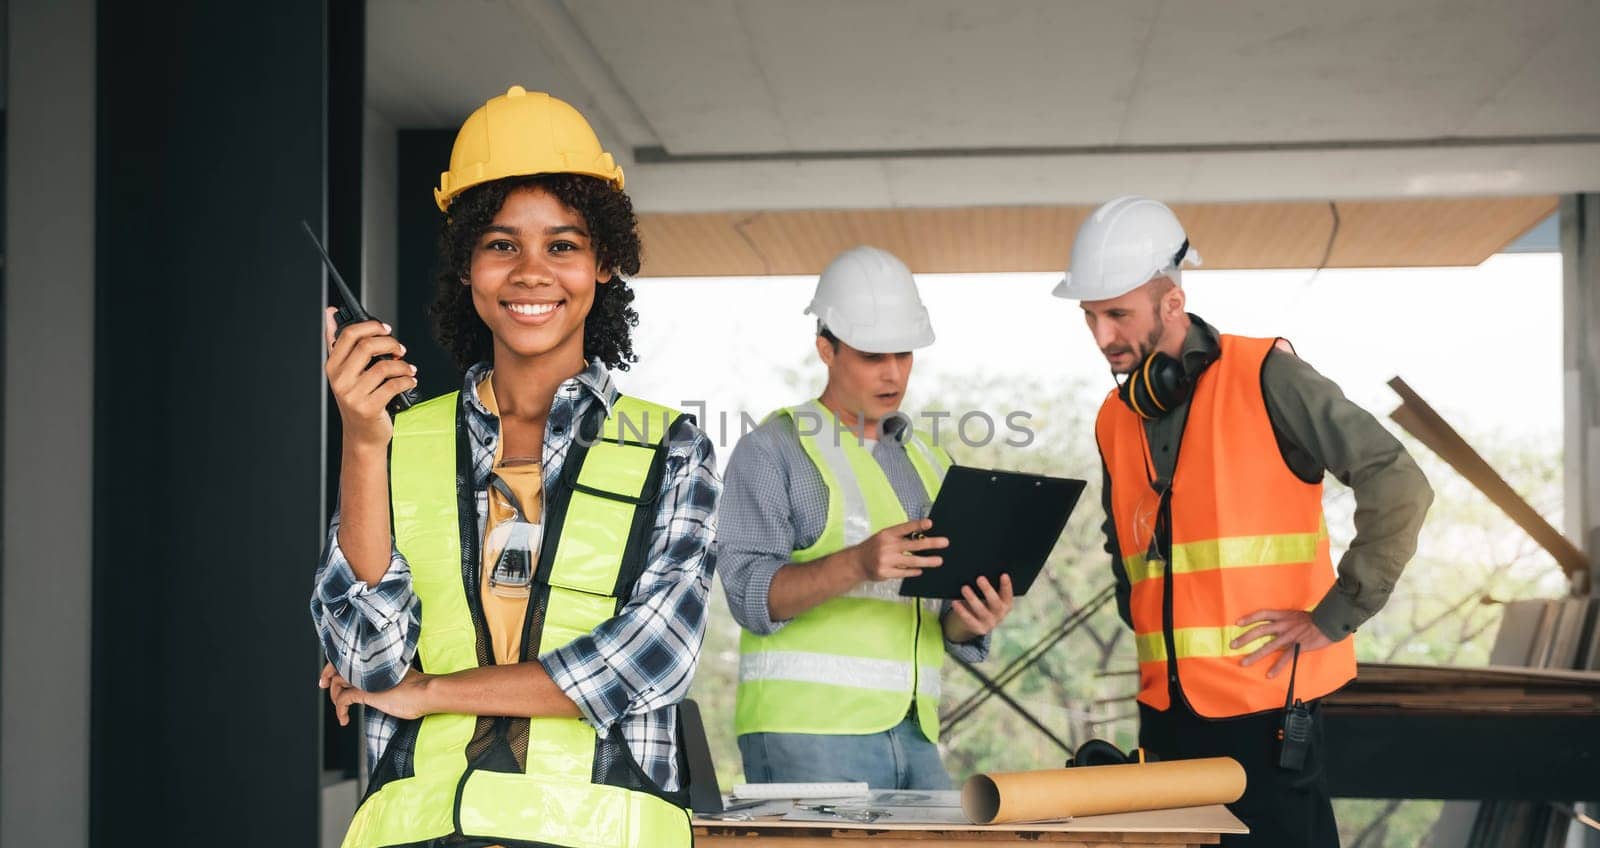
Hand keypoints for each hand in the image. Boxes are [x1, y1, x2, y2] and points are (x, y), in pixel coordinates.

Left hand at [321, 663, 435, 721]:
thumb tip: (385, 689)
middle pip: (338, 666)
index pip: (350, 659)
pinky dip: (340, 711)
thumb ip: (386, 682)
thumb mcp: (398, 683)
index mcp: (376, 663)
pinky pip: (343, 699)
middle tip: (322, 684)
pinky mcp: (365, 691)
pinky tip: (344, 720)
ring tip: (340, 710)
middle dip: (327, 677)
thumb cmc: (419, 691)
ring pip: (337, 682)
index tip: (331, 675)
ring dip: (334, 697)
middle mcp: (368, 667)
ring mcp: (366, 678)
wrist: (426, 692)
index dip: (337, 665)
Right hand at [323, 307, 416, 448]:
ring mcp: (353, 395)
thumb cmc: (358, 401)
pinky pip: (394, 385)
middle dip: (390, 343)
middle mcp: (340, 380)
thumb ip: (338, 343)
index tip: (385, 329)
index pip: (349, 334)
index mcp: (332, 366)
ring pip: (384, 366)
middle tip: (400, 349)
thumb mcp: (344, 373)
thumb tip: (329, 313)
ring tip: (408, 368)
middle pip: (367, 346)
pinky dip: (407, 380)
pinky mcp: (369, 407)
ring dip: (403, 365)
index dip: (371, 326)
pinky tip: (410, 381)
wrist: (362, 436)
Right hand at [848, 518, 947, 581]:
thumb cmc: (874, 547)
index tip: (930, 523)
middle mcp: (887, 546)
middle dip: (931, 543)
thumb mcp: (883, 537)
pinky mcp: (885, 573)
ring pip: (912, 560)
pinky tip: (921, 570)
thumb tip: (922, 535)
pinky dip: (914, 571)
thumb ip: (899, 536)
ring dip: (927, 560)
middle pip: (913, 544)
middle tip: (944, 542)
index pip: (905, 528)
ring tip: (939, 560)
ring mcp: (886, 560)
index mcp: (887, 534)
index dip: (918, 525)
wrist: (856, 562)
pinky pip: (904, 572)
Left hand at [946, 575, 1014, 640]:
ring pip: (981, 611)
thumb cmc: (984, 602)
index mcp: (1006, 604)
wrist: (977, 622)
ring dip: (972, 599)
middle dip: (988, 590)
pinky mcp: (978, 629)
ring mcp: (990, 623)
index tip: (1004, 574)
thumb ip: (988, 587)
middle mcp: (1000, 615)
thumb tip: (979, 570)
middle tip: (980, 578)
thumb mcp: (989, 596)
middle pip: (995, 603)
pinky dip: (961, 610)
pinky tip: (955, 602)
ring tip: (964, 588)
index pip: (1008, 594)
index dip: (1007, 586)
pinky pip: (969, 619)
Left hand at [1232, 609, 1336, 677]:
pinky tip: (1269, 675)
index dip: (1249, 618)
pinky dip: (1277, 667)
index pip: (1262, 614)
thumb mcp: (1296, 615)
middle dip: (1245, 638)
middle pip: (1260, 631)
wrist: (1330, 622)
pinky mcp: (1298, 647)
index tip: (1237, 623)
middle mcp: (1283, 625)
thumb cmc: (1315, 619)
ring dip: (1255, 655)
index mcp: (1283, 616)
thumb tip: (1276, 624)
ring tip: (1243, 663)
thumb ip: (1285, 619)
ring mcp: (1290, 636)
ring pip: (1268, 646)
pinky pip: (1285, 658)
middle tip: (1232, 645)